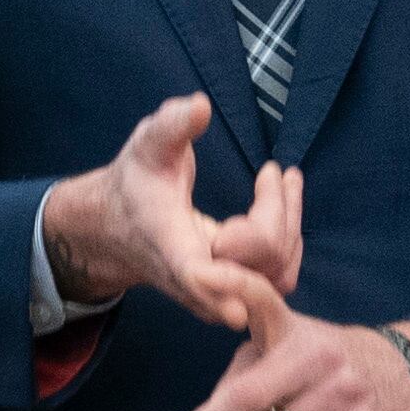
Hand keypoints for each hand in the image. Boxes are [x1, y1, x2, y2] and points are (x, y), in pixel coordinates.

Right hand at [41, 97, 287, 334]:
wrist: (119, 228)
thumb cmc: (135, 184)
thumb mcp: (146, 147)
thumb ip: (171, 126)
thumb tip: (199, 105)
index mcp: (171, 249)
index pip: (200, 275)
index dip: (224, 284)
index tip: (241, 305)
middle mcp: (197, 281)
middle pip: (262, 261)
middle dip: (279, 211)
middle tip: (275, 171)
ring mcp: (220, 293)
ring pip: (278, 274)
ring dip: (290, 223)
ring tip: (286, 180)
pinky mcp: (237, 293)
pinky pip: (279, 276)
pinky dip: (289, 239)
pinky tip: (283, 203)